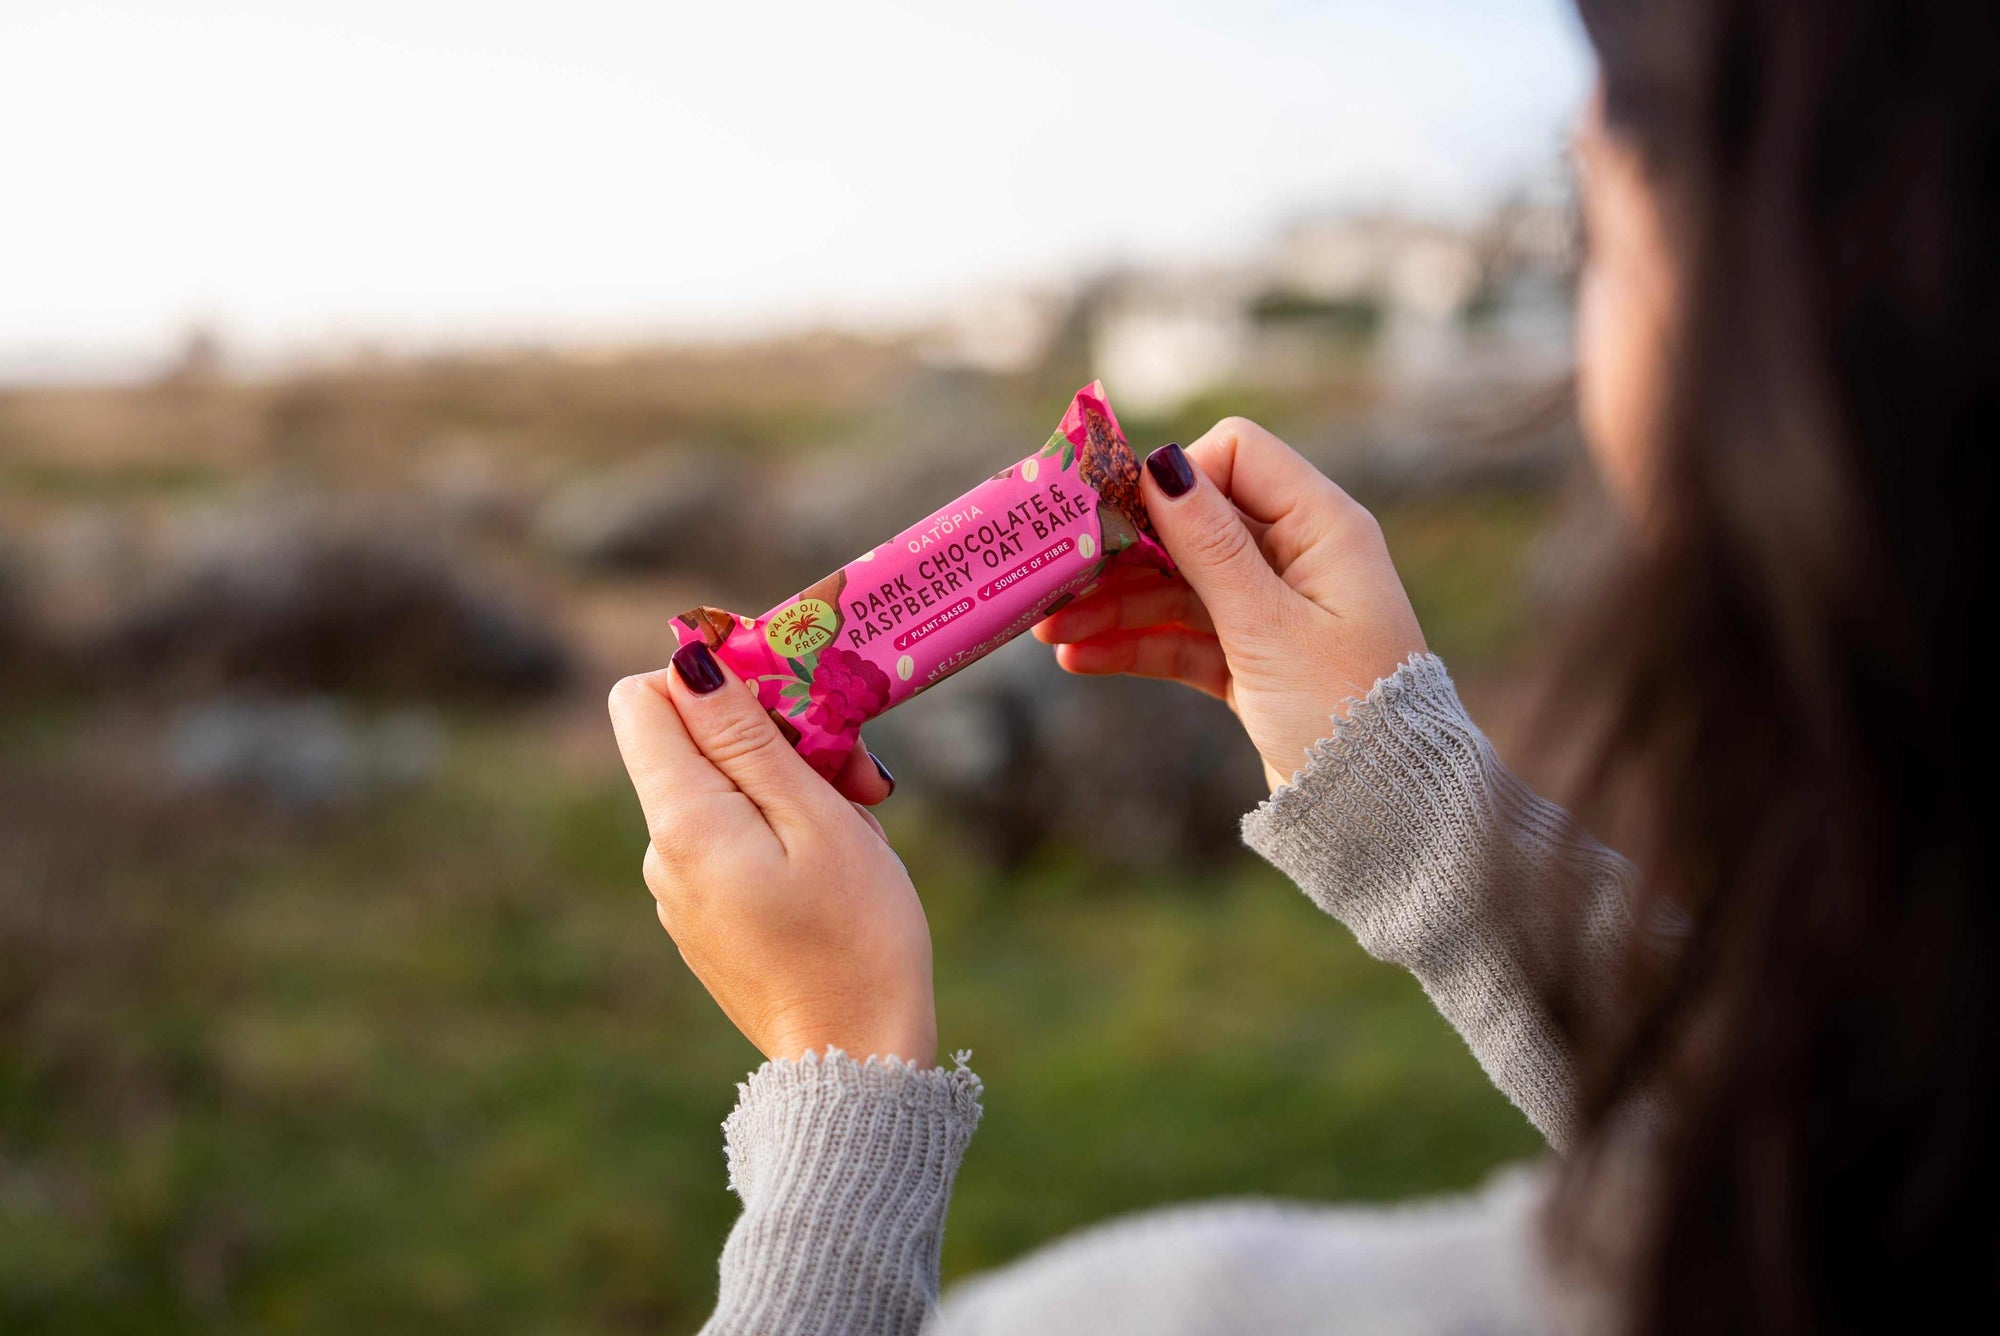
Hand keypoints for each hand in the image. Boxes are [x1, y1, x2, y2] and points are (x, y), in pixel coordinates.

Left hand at [607, 646, 935, 1064]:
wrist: (855, 1061)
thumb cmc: (855, 936)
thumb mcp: (816, 819)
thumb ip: (748, 738)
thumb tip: (689, 662)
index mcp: (682, 821)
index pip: (641, 696)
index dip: (710, 677)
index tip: (787, 698)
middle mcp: (660, 853)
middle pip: (689, 743)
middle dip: (770, 735)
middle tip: (854, 771)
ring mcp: (677, 892)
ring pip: (718, 792)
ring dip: (787, 786)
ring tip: (856, 829)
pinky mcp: (703, 919)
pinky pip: (729, 843)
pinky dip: (779, 833)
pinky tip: (832, 870)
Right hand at [1034, 417, 1425, 791]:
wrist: (1382, 810)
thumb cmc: (1343, 707)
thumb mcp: (1269, 623)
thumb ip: (1211, 545)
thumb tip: (1162, 463)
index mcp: (1321, 526)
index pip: (1235, 455)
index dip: (1173, 478)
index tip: (1110, 513)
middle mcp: (1298, 556)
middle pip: (1193, 526)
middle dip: (1124, 551)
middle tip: (1056, 575)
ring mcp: (1274, 608)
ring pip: (1179, 586)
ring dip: (1117, 605)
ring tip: (1052, 632)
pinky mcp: (1254, 659)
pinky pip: (1185, 637)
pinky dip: (1138, 645)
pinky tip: (1083, 659)